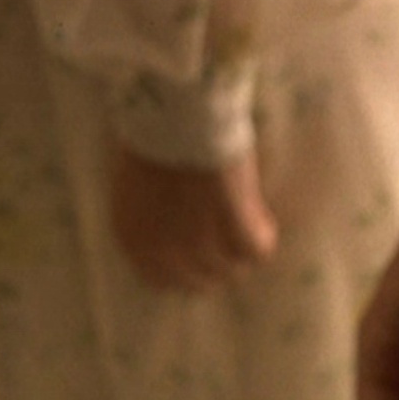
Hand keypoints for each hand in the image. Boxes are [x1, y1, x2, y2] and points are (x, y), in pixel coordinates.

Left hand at [108, 144, 278, 291]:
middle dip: (218, 264)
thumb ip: (152, 216)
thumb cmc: (154, 136)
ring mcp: (202, 246)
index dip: (188, 272)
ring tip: (252, 224)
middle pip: (202, 282)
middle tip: (234, 241)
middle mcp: (165, 253)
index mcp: (134, 240)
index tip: (203, 256)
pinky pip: (257, 249)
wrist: (179, 118)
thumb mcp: (138, 186)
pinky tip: (264, 218)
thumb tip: (174, 227)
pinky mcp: (235, 231)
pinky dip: (263, 234)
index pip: (163, 281)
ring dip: (242, 249)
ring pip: (233, 269)